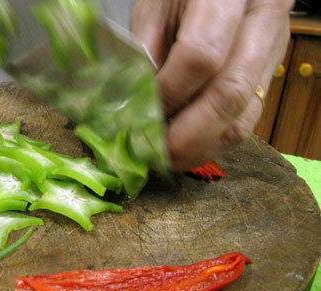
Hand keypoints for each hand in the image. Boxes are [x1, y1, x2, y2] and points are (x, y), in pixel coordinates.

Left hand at [131, 0, 292, 171]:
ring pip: (243, 117)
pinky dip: (214, 141)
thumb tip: (137, 107)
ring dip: (200, 147)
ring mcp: (272, 51)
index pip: (201, 57)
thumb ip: (145, 52)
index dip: (168, 95)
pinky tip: (188, 147)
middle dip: (185, 136)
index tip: (139, 115)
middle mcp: (262, 23)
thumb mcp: (155, 7)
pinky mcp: (270, 75)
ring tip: (167, 158)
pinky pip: (246, 120)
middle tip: (152, 154)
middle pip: (229, 96)